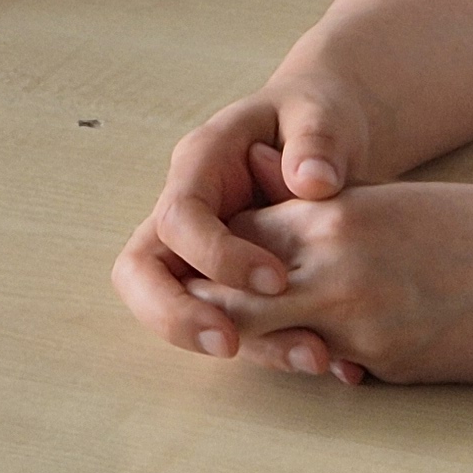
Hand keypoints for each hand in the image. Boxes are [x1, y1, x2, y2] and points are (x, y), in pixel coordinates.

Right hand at [111, 66, 378, 355]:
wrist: (329, 134)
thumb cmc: (317, 115)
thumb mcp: (323, 113)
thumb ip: (318, 139)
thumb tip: (311, 181)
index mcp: (201, 163)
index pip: (178, 217)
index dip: (216, 255)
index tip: (277, 280)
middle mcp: (188, 210)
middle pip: (140, 273)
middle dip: (174, 315)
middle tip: (231, 344)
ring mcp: (202, 250)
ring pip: (180, 309)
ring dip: (239, 342)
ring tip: (310, 356)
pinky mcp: (229, 281)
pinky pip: (232, 323)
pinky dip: (273, 347)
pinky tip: (332, 359)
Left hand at [193, 180, 472, 387]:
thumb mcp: (395, 203)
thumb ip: (330, 217)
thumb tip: (272, 232)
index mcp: (335, 216)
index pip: (235, 239)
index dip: (219, 255)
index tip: (217, 263)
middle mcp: (335, 272)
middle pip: (231, 299)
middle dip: (218, 309)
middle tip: (216, 315)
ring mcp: (362, 330)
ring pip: (277, 343)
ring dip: (270, 342)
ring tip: (279, 333)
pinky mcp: (393, 372)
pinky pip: (340, 368)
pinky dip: (333, 362)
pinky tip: (347, 353)